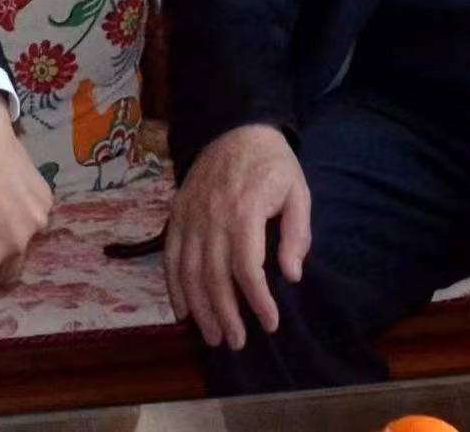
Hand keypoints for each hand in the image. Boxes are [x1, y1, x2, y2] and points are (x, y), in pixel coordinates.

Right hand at [164, 124, 309, 350]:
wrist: (234, 127)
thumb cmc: (272, 164)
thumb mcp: (298, 191)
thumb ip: (296, 234)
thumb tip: (292, 275)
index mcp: (244, 211)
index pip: (247, 268)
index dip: (258, 300)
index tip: (270, 323)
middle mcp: (212, 217)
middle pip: (214, 276)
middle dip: (225, 314)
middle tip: (236, 342)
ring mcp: (190, 217)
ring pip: (188, 271)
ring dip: (199, 308)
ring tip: (212, 336)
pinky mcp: (177, 215)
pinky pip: (170, 256)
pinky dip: (173, 286)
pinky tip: (182, 311)